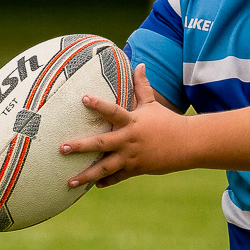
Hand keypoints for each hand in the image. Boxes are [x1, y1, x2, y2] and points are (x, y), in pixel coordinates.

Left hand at [61, 65, 186, 187]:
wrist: (187, 144)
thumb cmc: (167, 122)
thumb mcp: (153, 104)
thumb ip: (142, 86)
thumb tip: (139, 64)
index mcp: (132, 122)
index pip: (113, 111)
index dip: (98, 104)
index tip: (83, 98)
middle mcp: (129, 140)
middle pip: (101, 143)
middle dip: (80, 146)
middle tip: (61, 148)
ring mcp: (131, 157)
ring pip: (105, 168)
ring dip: (86, 175)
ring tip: (68, 181)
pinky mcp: (136, 169)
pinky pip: (117, 177)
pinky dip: (106, 182)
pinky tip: (93, 185)